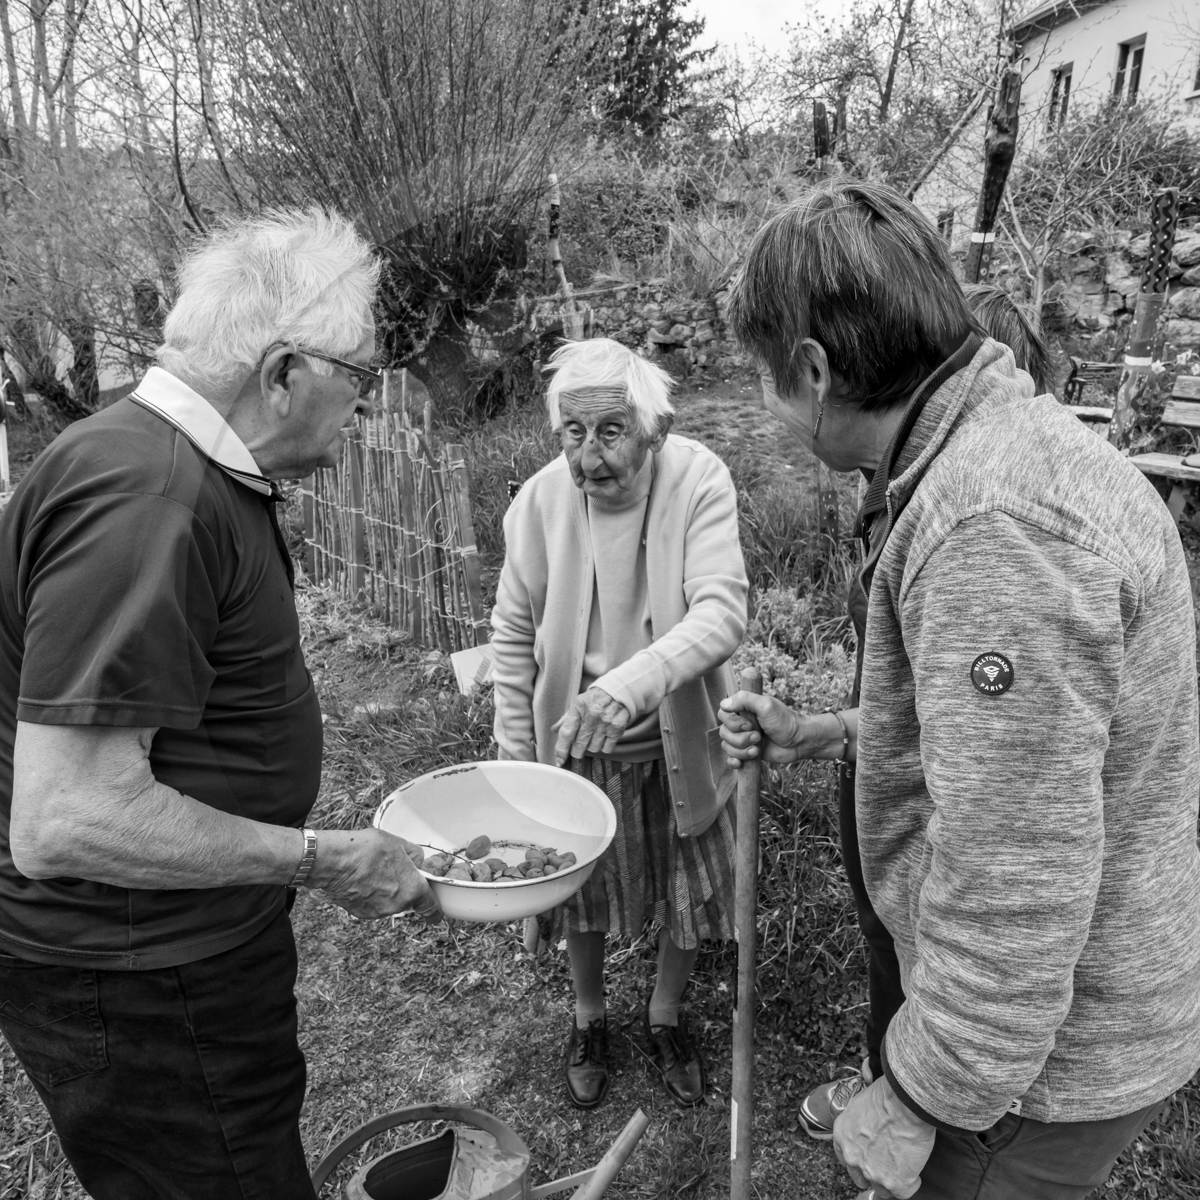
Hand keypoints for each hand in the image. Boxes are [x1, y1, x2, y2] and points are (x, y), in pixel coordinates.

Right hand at [306, 829, 441, 922]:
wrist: (335, 861)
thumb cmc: (366, 849)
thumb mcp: (398, 843)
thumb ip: (415, 855)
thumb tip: (418, 861)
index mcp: (412, 889)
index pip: (431, 908)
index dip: (434, 911)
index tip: (435, 914)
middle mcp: (398, 905)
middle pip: (407, 900)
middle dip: (403, 889)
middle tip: (391, 871)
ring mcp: (378, 911)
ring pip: (389, 902)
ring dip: (386, 891)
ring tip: (373, 872)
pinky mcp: (361, 913)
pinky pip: (373, 905)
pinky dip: (370, 896)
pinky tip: (362, 880)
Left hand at [554, 687, 630, 764]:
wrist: (619, 690)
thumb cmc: (595, 699)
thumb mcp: (578, 703)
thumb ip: (566, 718)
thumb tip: (554, 730)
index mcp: (578, 708)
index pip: (566, 733)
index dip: (561, 749)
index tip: (559, 760)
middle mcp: (591, 716)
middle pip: (579, 745)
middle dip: (577, 750)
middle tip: (579, 747)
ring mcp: (605, 723)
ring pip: (593, 749)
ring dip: (592, 746)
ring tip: (595, 735)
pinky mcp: (617, 728)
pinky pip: (607, 749)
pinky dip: (604, 746)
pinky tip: (605, 736)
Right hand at [718, 691, 804, 764]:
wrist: (799, 742)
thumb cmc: (785, 721)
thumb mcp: (766, 705)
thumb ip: (745, 700)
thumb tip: (723, 704)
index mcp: (744, 709)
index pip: (723, 714)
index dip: (732, 722)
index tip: (749, 725)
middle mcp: (741, 723)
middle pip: (724, 732)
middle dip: (740, 738)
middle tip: (758, 737)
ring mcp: (743, 738)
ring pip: (727, 746)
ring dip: (741, 750)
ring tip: (757, 749)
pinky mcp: (747, 752)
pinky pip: (730, 758)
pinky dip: (734, 761)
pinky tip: (742, 763)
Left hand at [833, 1077, 934, 1199]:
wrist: (904, 1103)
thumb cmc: (886, 1096)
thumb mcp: (860, 1103)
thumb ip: (858, 1121)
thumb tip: (867, 1123)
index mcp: (841, 1137)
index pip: (844, 1159)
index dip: (858, 1159)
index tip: (867, 1157)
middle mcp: (853, 1158)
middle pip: (860, 1177)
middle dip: (872, 1171)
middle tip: (886, 1163)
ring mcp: (873, 1173)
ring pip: (881, 1189)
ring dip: (891, 1180)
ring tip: (903, 1167)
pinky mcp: (895, 1183)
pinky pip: (904, 1192)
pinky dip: (911, 1183)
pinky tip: (915, 1171)